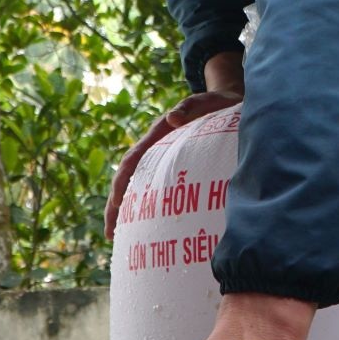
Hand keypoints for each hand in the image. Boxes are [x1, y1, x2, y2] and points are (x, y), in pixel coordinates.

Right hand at [104, 56, 244, 238]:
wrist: (228, 102)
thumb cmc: (216, 104)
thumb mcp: (205, 102)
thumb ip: (190, 107)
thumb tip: (173, 118)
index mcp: (158, 135)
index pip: (133, 160)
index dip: (122, 182)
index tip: (116, 202)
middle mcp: (155, 149)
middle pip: (128, 179)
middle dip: (116, 206)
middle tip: (110, 233)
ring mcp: (163, 160)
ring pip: (137, 187)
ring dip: (125, 211)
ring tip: (116, 237)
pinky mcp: (174, 168)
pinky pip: (154, 189)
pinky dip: (144, 208)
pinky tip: (145, 228)